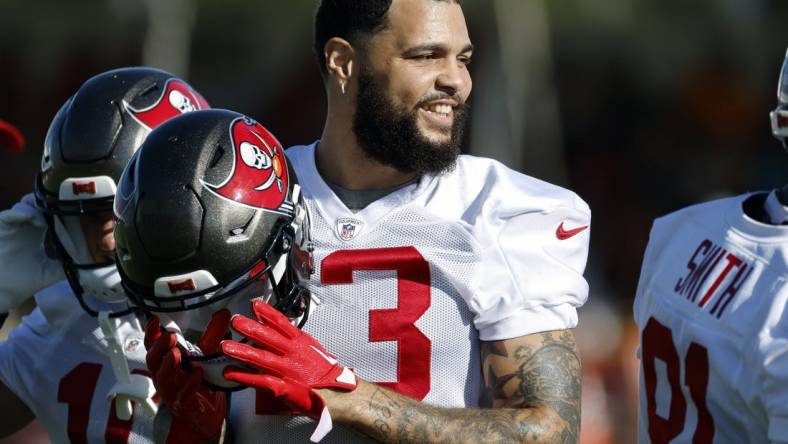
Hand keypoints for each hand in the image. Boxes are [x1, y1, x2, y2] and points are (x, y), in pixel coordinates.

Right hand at [144, 310, 229, 442]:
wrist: (206, 413)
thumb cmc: (200, 381)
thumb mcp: (207, 353)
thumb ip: (213, 333)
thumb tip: (223, 312)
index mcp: (167, 362)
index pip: (153, 346)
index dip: (151, 334)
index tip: (155, 320)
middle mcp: (165, 376)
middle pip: (153, 360)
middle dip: (159, 347)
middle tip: (170, 336)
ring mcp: (172, 391)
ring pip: (163, 378)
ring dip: (168, 365)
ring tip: (175, 353)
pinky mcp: (183, 404)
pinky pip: (183, 394)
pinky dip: (190, 384)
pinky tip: (197, 374)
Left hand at [222, 300, 355, 440]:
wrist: (337, 393)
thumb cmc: (325, 372)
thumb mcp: (311, 347)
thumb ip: (293, 338)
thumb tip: (278, 328)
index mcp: (300, 342)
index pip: (281, 323)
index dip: (267, 313)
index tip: (254, 305)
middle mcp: (292, 353)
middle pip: (268, 337)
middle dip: (249, 328)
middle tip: (235, 321)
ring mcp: (287, 370)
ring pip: (260, 357)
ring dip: (241, 351)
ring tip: (226, 346)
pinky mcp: (283, 386)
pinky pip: (259, 380)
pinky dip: (244, 377)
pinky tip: (231, 373)